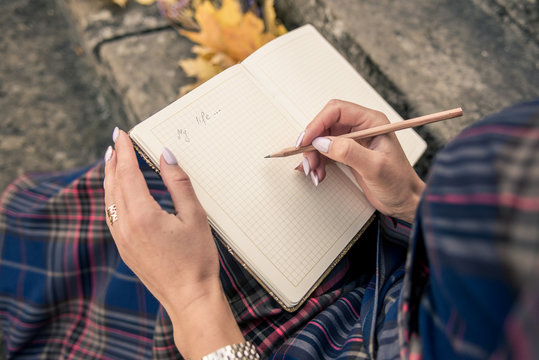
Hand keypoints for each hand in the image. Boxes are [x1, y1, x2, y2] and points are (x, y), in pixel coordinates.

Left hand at [104, 130, 243, 357]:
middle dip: (114, 160)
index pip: (127, 173)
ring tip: (113, 161)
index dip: (124, 151)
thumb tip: (165, 155)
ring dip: (110, 178)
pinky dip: (112, 197)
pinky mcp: (124, 249)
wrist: (189, 297)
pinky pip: (111, 215)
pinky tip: (118, 194)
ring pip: (109, 200)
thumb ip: (178, 183)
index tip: (122, 133)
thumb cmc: (197, 259)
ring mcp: (122, 239)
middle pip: (113, 184)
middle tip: (116, 142)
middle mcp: (125, 226)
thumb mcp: (195, 216)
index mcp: (142, 215)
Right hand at [298, 100, 424, 222]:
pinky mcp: (348, 154)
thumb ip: (349, 153)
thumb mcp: (375, 167)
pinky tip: (318, 174)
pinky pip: (326, 152)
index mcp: (371, 122)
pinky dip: (318, 162)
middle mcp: (361, 128)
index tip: (305, 141)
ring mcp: (354, 141)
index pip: (337, 111)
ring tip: (314, 172)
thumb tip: (323, 143)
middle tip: (309, 162)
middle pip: (326, 125)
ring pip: (323, 139)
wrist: (405, 201)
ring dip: (314, 155)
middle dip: (313, 143)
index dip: (317, 123)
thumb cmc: (399, 183)